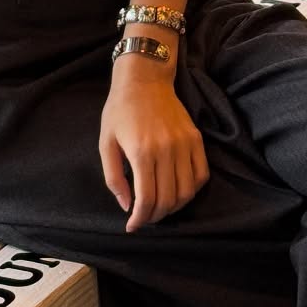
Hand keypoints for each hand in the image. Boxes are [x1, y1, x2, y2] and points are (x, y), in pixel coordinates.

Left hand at [99, 64, 208, 232]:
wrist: (144, 80)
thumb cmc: (120, 111)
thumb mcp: (105, 143)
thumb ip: (113, 177)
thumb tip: (126, 205)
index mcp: (141, 152)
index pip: (147, 199)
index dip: (140, 219)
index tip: (132, 226)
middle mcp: (166, 150)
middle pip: (168, 200)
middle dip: (155, 217)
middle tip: (145, 219)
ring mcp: (184, 144)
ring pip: (187, 191)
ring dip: (174, 208)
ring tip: (161, 209)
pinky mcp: (196, 139)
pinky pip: (201, 175)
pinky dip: (192, 190)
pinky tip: (178, 192)